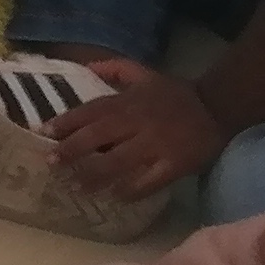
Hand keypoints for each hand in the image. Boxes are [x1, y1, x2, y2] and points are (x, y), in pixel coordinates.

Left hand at [46, 61, 221, 201]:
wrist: (219, 106)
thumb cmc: (176, 93)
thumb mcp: (145, 74)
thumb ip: (115, 69)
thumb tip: (85, 66)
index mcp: (128, 102)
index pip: (90, 111)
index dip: (66, 122)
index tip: (45, 132)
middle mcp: (138, 123)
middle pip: (98, 138)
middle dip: (72, 151)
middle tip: (52, 164)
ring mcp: (155, 145)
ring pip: (118, 164)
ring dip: (94, 177)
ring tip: (77, 187)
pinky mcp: (173, 165)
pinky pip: (147, 182)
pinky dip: (129, 191)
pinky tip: (115, 197)